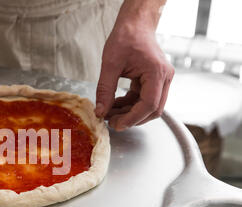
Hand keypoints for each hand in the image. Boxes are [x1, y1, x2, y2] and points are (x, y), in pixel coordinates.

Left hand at [95, 5, 173, 130]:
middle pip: (153, 110)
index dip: (133, 118)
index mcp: (156, 72)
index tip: (116, 124)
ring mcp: (161, 80)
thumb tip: (100, 112)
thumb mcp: (110, 64)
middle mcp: (164, 78)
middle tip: (111, 122)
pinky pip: (144, 99)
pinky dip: (130, 105)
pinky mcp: (154, 81)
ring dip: (129, 113)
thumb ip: (105, 90)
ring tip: (109, 113)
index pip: (149, 105)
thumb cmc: (126, 37)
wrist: (135, 24)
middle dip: (132, 118)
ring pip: (149, 107)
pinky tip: (114, 104)